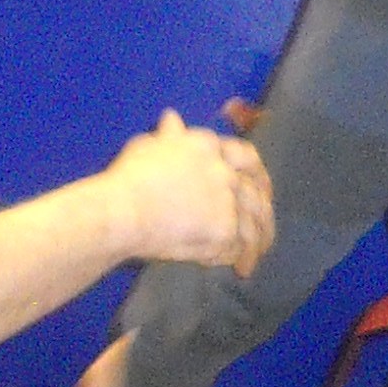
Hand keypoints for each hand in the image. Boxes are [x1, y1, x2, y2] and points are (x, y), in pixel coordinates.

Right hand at [107, 110, 272, 276]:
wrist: (122, 211)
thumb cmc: (128, 178)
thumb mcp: (147, 146)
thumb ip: (167, 135)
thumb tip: (171, 118)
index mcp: (208, 146)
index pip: (247, 157)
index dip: (258, 174)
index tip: (261, 187)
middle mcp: (225, 171)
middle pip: (257, 194)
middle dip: (265, 214)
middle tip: (265, 231)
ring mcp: (227, 202)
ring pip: (254, 225)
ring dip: (257, 244)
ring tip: (251, 260)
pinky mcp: (224, 231)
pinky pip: (237, 248)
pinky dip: (237, 258)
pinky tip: (235, 268)